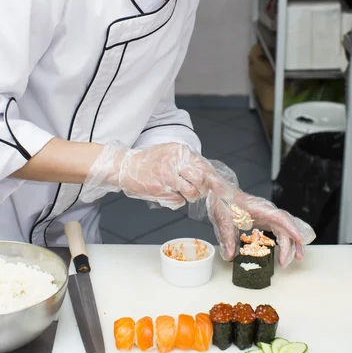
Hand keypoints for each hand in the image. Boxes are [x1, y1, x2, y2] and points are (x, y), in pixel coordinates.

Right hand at [81, 142, 225, 208]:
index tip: (226, 192)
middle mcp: (175, 161)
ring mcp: (168, 175)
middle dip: (201, 189)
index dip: (217, 182)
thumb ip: (188, 162)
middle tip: (193, 188)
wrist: (125, 166)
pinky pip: (178, 201)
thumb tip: (208, 175)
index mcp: (180, 151)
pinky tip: (166, 192)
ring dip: (188, 196)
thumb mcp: (170, 153)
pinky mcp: (161, 189)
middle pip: (201, 181)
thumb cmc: (149, 161)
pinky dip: (175, 200)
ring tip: (178, 190)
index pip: (204, 167)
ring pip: (192, 193)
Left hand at [207, 188, 315, 267]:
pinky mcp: (265, 219)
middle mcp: (267, 211)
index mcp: (260, 208)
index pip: (280, 217)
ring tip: (293, 258)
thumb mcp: (223, 220)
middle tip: (293, 259)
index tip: (300, 239)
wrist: (221, 193)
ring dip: (291, 243)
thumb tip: (230, 255)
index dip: (291, 228)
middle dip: (293, 243)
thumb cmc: (224, 201)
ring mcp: (268, 214)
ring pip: (285, 228)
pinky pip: (279, 229)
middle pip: (286, 226)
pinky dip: (284, 240)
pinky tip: (284, 250)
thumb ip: (228, 237)